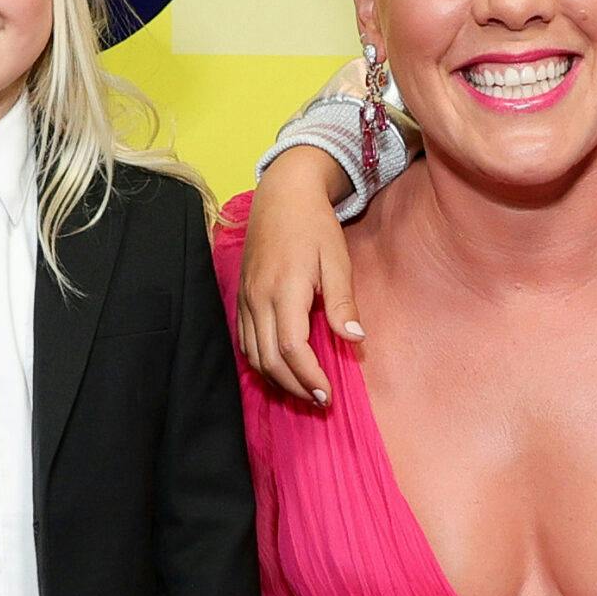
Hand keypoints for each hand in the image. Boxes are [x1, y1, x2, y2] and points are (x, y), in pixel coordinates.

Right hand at [238, 149, 363, 405]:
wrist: (282, 195)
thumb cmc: (315, 226)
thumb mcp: (337, 260)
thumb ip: (342, 302)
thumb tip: (355, 340)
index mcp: (284, 290)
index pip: (293, 349)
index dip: (309, 377)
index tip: (328, 394)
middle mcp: (258, 299)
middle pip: (270, 359)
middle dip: (294, 387)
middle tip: (319, 401)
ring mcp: (246, 299)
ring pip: (254, 355)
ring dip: (277, 379)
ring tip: (303, 391)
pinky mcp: (241, 297)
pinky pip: (246, 341)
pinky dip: (261, 362)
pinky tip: (281, 369)